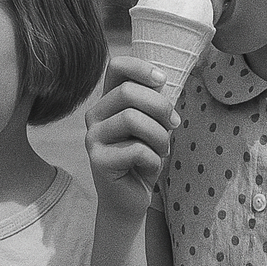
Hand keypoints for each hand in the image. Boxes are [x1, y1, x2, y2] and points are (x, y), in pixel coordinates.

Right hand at [84, 56, 178, 218]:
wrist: (130, 199)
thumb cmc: (144, 157)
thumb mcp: (153, 125)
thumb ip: (154, 104)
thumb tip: (163, 86)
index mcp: (108, 100)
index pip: (116, 66)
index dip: (141, 68)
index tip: (163, 81)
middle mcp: (95, 115)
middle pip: (129, 92)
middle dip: (161, 108)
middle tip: (174, 125)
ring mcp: (92, 137)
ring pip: (132, 119)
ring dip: (160, 136)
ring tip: (162, 149)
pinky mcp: (98, 160)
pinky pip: (136, 150)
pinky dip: (154, 159)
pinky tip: (150, 166)